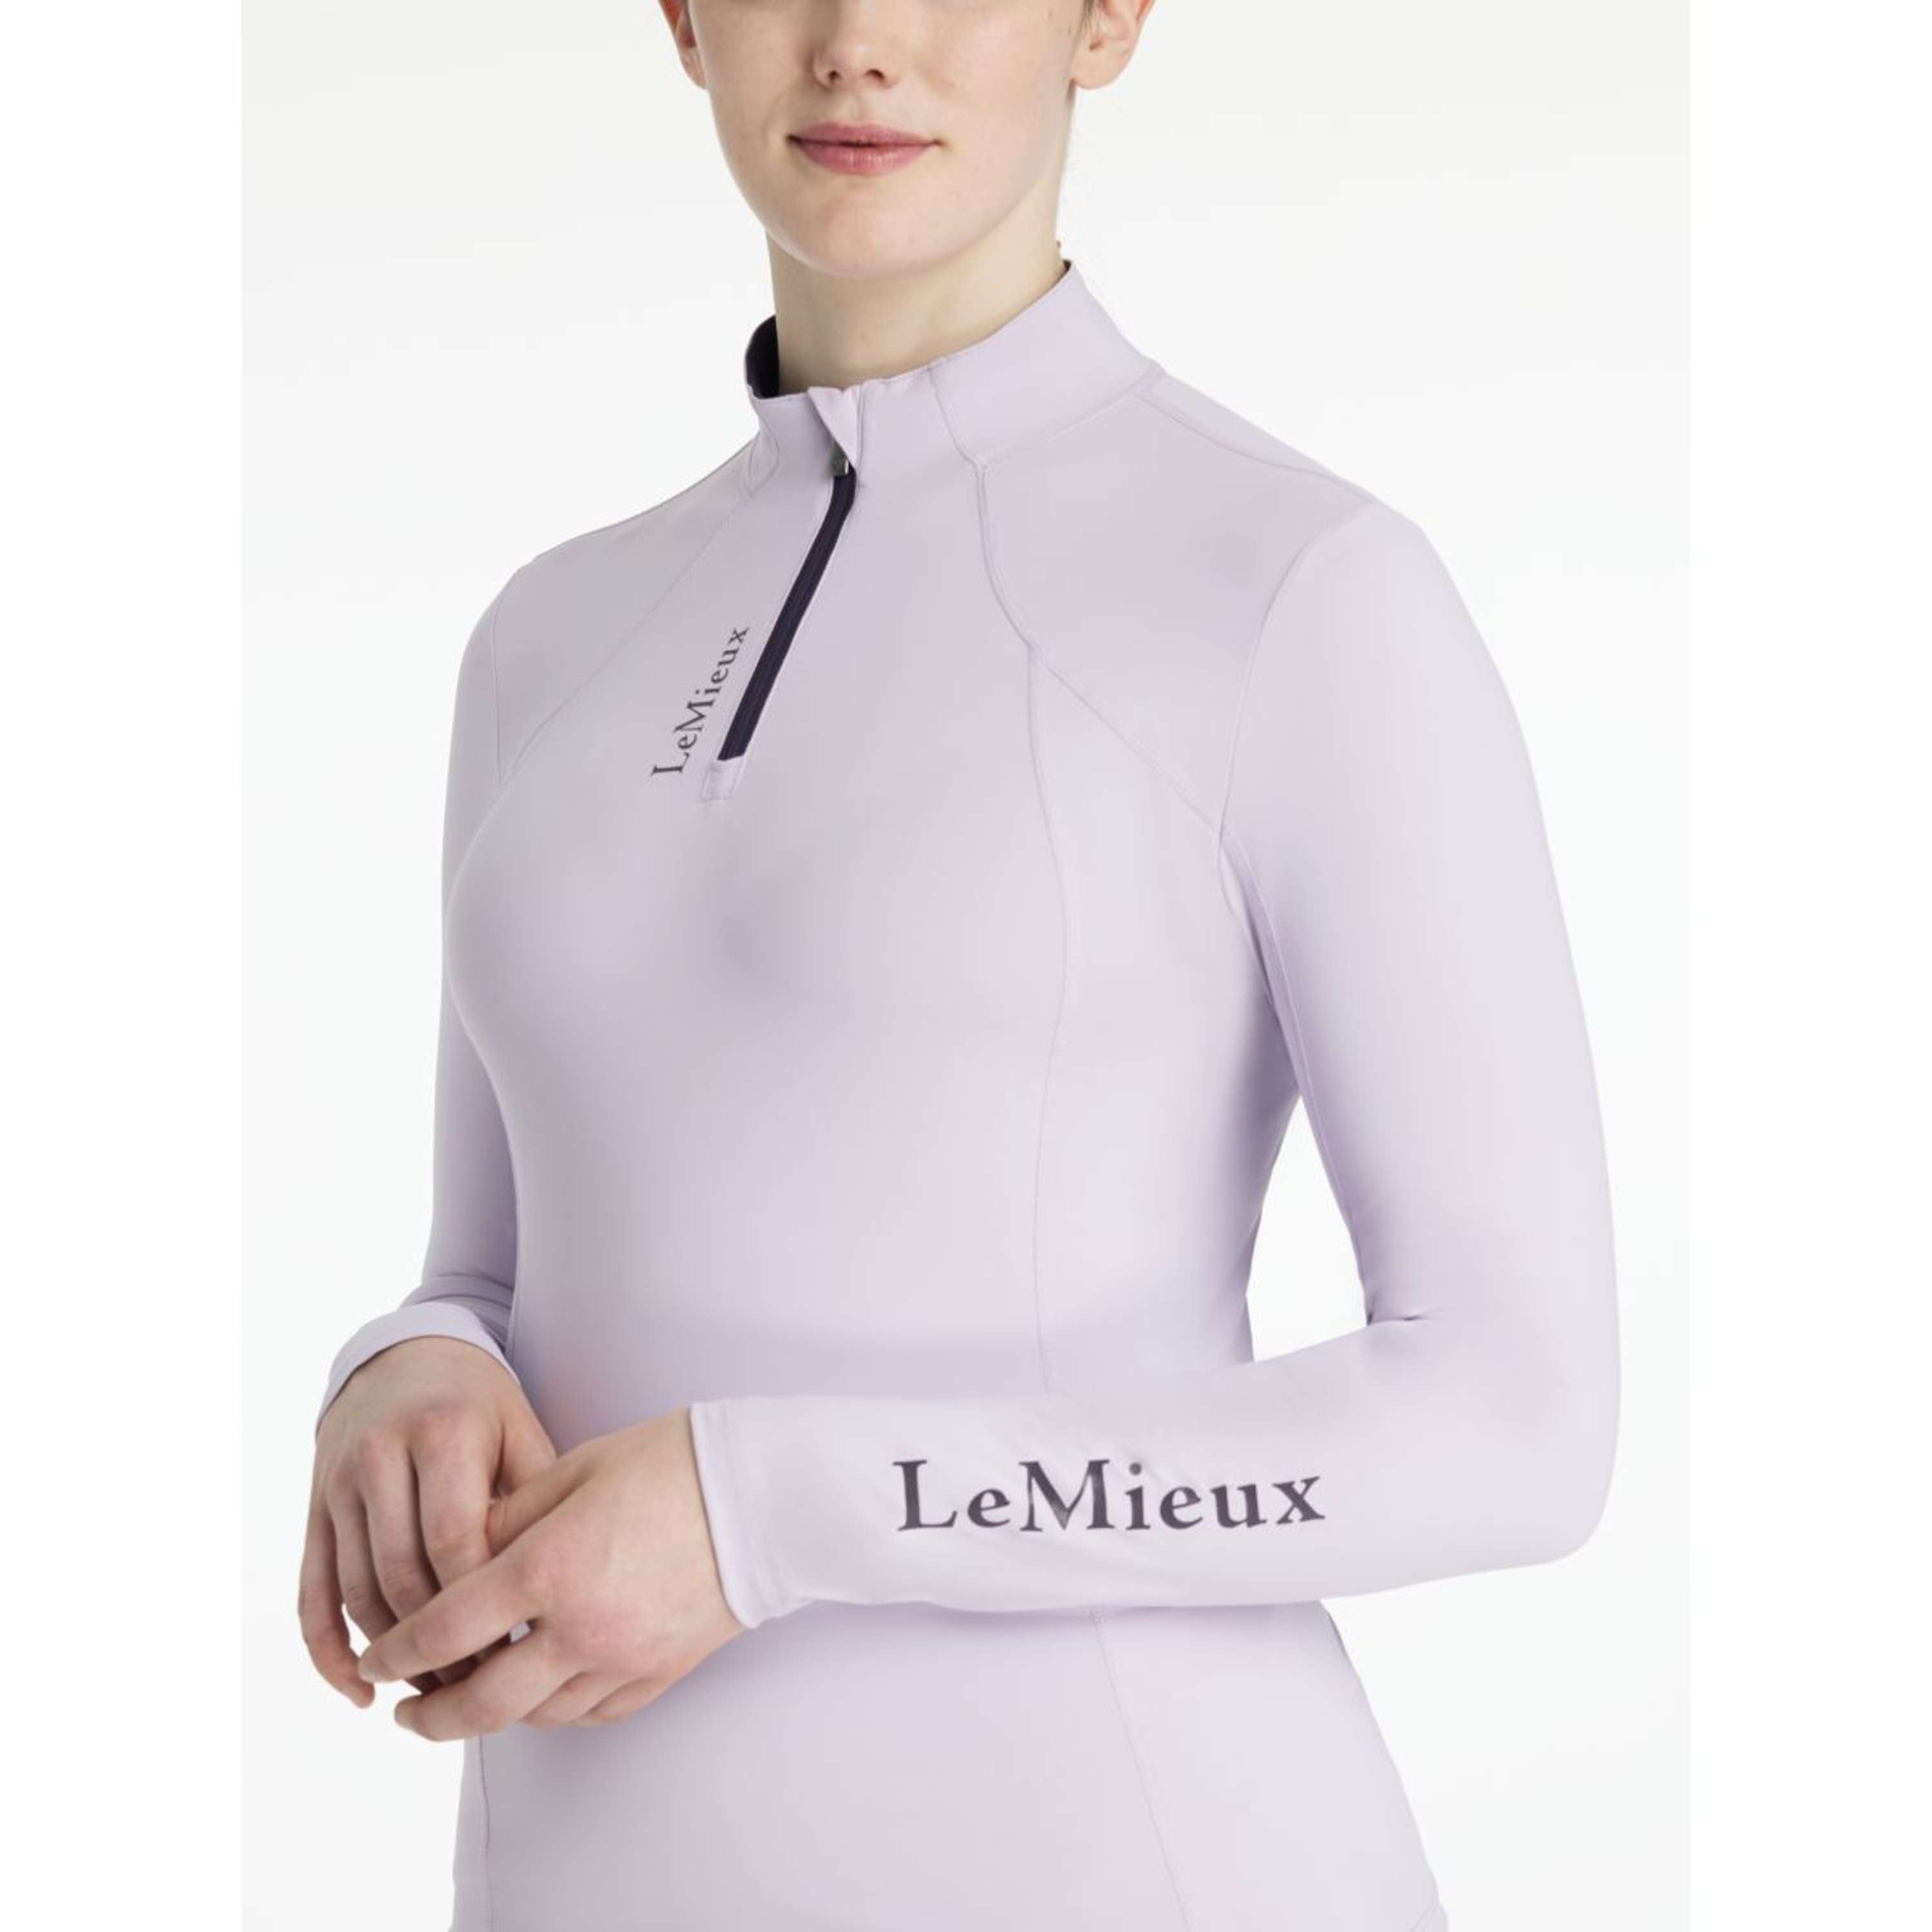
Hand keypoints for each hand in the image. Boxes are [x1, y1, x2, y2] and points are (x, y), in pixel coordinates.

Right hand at [300, 1336, 557, 1705]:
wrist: (404, 1361)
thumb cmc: (479, 1408)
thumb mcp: (518, 1431)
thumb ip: (531, 1500)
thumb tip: (544, 1593)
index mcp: (441, 1432)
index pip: (453, 1538)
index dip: (481, 1602)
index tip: (516, 1645)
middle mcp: (378, 1456)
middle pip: (402, 1573)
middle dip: (441, 1640)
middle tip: (482, 1683)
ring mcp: (338, 1486)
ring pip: (358, 1592)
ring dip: (395, 1655)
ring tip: (440, 1692)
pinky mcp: (314, 1513)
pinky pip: (312, 1594)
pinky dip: (328, 1652)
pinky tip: (360, 1691)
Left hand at [355, 1407, 745, 1737]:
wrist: (766, 1492)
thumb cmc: (671, 1462)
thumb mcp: (576, 1468)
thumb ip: (508, 1515)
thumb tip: (459, 1552)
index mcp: (550, 1566)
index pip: (446, 1628)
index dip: (397, 1650)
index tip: (376, 1658)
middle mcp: (582, 1626)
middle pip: (482, 1702)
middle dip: (431, 1714)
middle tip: (405, 1709)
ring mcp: (624, 1658)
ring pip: (535, 1716)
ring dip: (490, 1715)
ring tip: (467, 1698)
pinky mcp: (660, 1672)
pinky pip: (590, 1713)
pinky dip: (553, 1711)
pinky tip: (539, 1693)